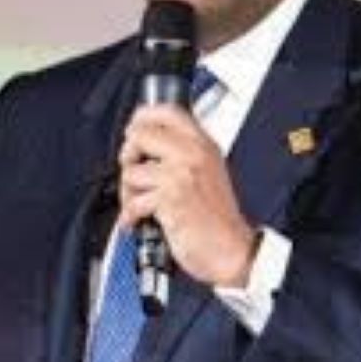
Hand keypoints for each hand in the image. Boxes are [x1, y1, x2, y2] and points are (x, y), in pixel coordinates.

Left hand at [119, 104, 258, 286]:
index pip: (168, 111)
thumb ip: (183, 153)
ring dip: (128, 191)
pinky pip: (133, 199)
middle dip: (128, 156)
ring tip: (140, 202)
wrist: (232, 250)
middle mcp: (193, 154)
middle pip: (140, 135)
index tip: (134, 128)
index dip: (143, 117)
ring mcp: (180, 175)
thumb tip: (146, 141)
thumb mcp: (209, 171)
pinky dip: (130, 214)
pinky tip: (139, 219)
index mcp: (203, 145)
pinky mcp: (169, 198)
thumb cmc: (218, 217)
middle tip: (134, 171)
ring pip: (131, 170)